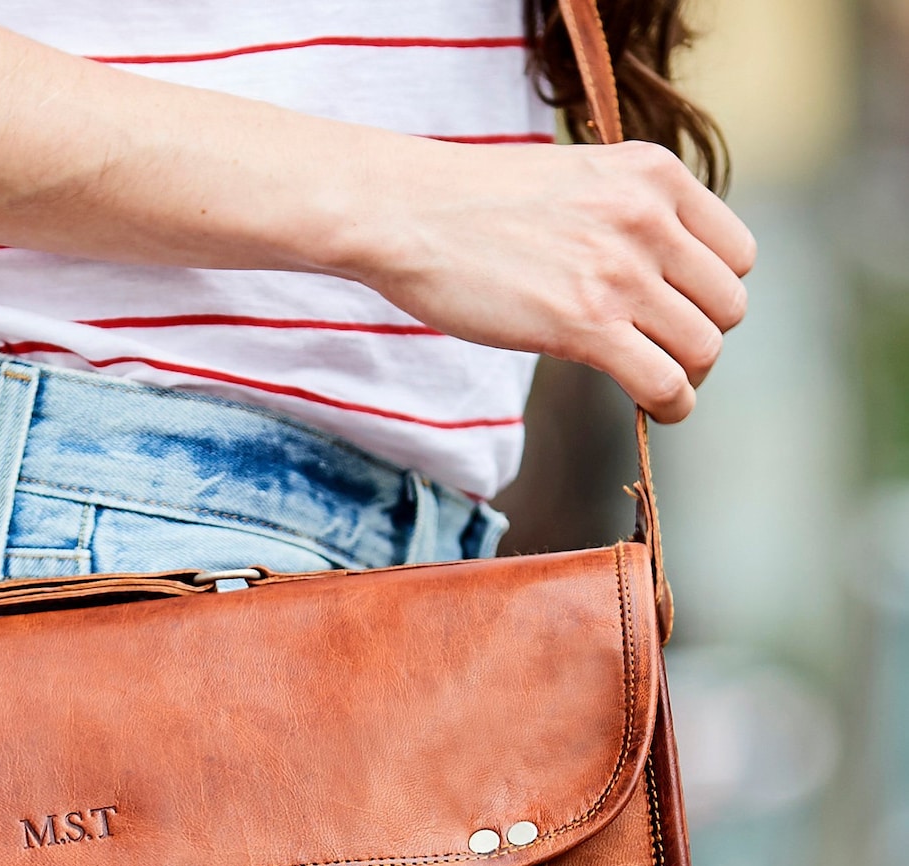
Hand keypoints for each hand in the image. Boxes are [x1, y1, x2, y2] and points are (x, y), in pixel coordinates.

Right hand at [339, 135, 755, 422]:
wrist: (410, 211)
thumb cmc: (477, 203)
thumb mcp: (578, 180)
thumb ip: (628, 214)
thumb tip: (658, 276)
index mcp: (654, 175)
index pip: (737, 252)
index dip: (712, 294)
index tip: (676, 315)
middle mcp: (648, 218)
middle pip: (728, 305)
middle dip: (701, 339)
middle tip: (662, 355)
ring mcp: (619, 271)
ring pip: (704, 347)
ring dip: (686, 378)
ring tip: (656, 385)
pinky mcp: (585, 324)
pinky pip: (665, 382)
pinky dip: (670, 406)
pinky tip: (655, 409)